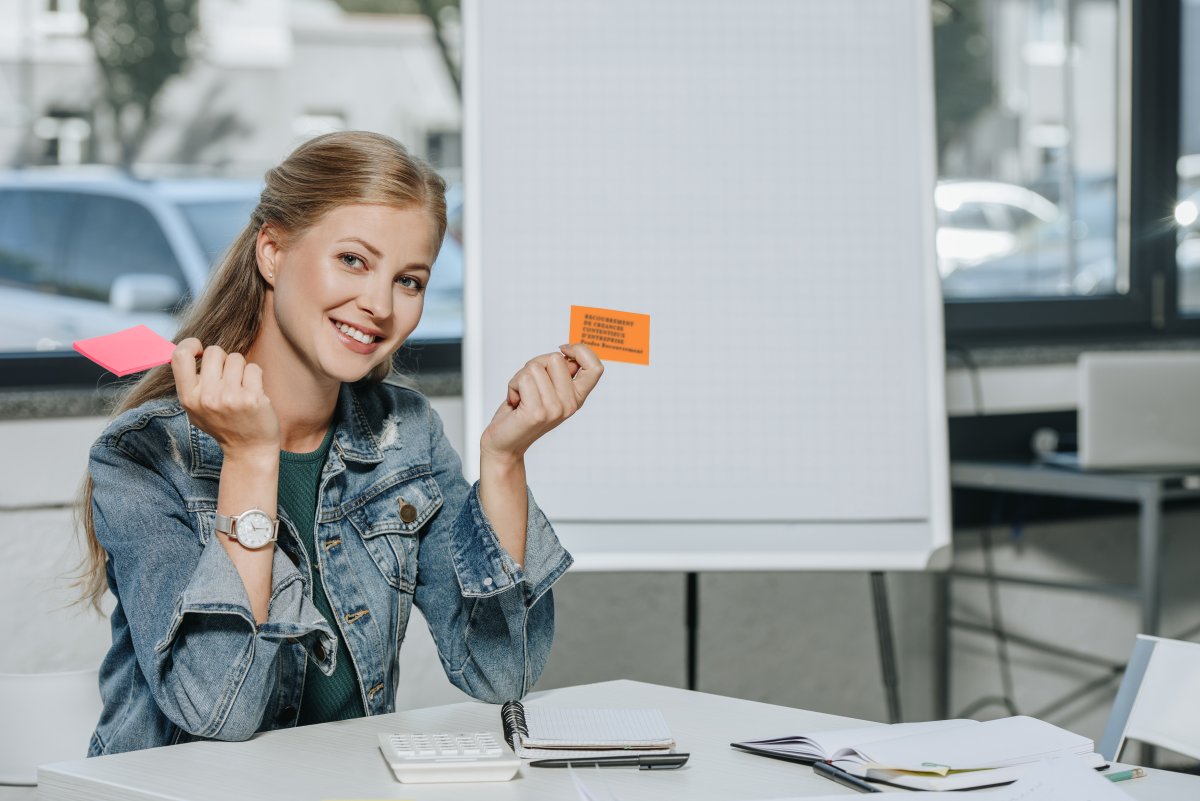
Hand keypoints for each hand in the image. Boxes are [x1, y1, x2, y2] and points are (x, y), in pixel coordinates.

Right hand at [171, 338, 279, 458]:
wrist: (249, 449)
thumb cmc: (223, 424)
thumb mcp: (196, 409)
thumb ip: (190, 383)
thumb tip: (186, 350)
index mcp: (189, 398)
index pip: (180, 356)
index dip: (190, 345)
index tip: (199, 349)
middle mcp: (207, 397)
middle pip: (214, 351)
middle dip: (223, 359)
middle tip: (228, 376)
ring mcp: (230, 398)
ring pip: (236, 358)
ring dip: (241, 368)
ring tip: (241, 388)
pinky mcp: (252, 398)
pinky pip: (254, 368)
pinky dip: (256, 376)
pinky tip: (254, 393)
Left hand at [480, 343, 603, 461]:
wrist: (505, 443)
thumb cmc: (522, 411)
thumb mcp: (547, 390)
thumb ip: (559, 374)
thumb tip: (567, 354)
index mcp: (577, 397)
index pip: (595, 367)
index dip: (581, 350)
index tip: (563, 350)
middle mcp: (570, 405)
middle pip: (555, 359)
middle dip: (535, 364)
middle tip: (529, 385)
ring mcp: (555, 409)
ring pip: (535, 367)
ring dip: (520, 377)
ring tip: (520, 395)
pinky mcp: (537, 412)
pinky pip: (523, 379)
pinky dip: (512, 386)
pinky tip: (514, 402)